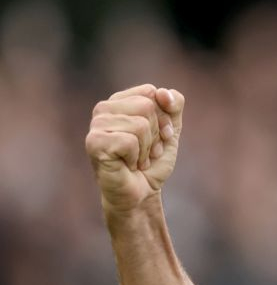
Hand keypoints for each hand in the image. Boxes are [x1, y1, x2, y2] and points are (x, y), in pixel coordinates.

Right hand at [86, 84, 184, 213]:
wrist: (141, 192)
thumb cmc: (152, 161)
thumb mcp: (170, 130)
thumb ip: (174, 106)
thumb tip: (163, 92)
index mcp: (119, 101)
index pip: (152, 92)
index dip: (164, 117)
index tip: (159, 136)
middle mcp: (103, 109)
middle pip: (147, 106)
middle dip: (156, 134)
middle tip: (147, 152)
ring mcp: (96, 125)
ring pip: (140, 124)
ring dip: (147, 148)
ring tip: (137, 159)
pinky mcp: (94, 143)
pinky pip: (130, 141)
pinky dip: (137, 158)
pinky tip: (128, 165)